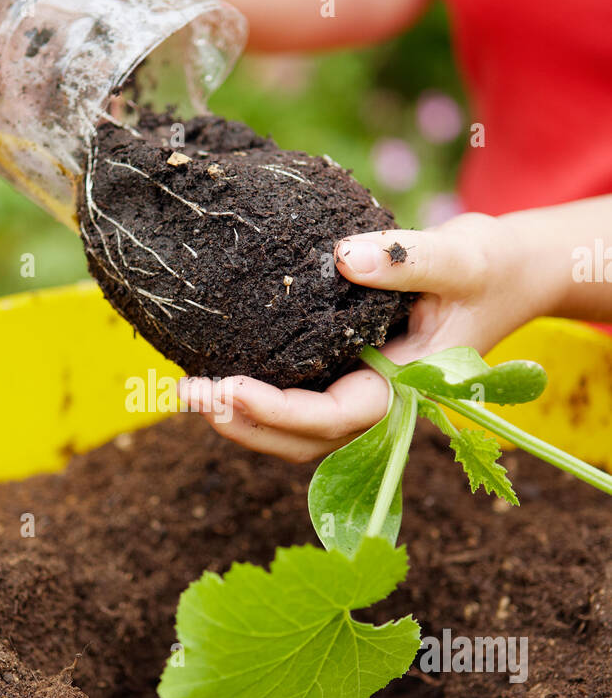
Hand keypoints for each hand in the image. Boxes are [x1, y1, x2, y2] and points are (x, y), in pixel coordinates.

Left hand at [180, 212, 545, 462]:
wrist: (507, 275)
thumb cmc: (489, 269)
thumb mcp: (459, 257)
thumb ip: (406, 259)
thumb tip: (342, 258)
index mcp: (406, 389)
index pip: (334, 418)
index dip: (278, 411)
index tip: (229, 386)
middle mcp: (379, 402)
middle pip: (304, 440)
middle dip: (245, 425)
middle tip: (189, 393)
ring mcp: (362, 394)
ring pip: (297, 432)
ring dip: (243, 420)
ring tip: (189, 390)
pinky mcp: (349, 375)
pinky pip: (299, 401)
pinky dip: (257, 398)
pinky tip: (217, 372)